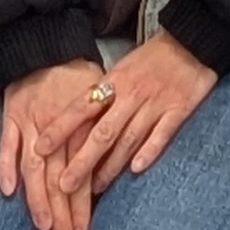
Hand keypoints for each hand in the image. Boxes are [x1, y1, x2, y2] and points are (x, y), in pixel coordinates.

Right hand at [0, 60, 116, 229]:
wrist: (46, 41)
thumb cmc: (79, 73)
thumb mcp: (102, 102)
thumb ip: (103, 135)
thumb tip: (118, 167)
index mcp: (81, 129)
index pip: (82, 178)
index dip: (82, 210)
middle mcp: (56, 130)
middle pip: (59, 180)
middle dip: (63, 217)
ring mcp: (30, 123)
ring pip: (33, 168)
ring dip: (37, 200)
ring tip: (43, 228)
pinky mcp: (10, 115)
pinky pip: (6, 143)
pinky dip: (5, 165)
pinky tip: (8, 191)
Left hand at [56, 30, 218, 193]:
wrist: (190, 40)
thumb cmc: (152, 58)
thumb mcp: (122, 69)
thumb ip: (105, 95)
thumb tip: (81, 123)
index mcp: (113, 82)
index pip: (80, 108)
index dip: (59, 129)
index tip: (39, 149)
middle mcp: (130, 94)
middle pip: (101, 132)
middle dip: (81, 161)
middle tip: (64, 185)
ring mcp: (154, 103)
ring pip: (128, 139)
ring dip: (111, 166)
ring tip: (95, 189)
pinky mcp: (178, 110)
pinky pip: (161, 135)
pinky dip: (148, 152)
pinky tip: (136, 170)